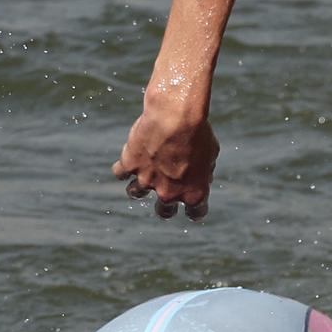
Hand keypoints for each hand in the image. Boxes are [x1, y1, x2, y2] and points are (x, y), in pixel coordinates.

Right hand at [112, 99, 218, 220]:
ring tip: (144, 175)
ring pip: (135, 193)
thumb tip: (201, 175)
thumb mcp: (212, 153)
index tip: (192, 206)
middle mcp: (168, 192)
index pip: (195, 213)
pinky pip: (120, 173)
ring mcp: (146, 180)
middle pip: (164, 211)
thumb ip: (204, 169)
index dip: (194, 210)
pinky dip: (123, 167)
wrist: (176, 117)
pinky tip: (129, 158)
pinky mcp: (129, 165)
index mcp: (194, 193)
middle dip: (164, 206)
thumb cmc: (199, 132)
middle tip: (165, 194)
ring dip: (138, 186)